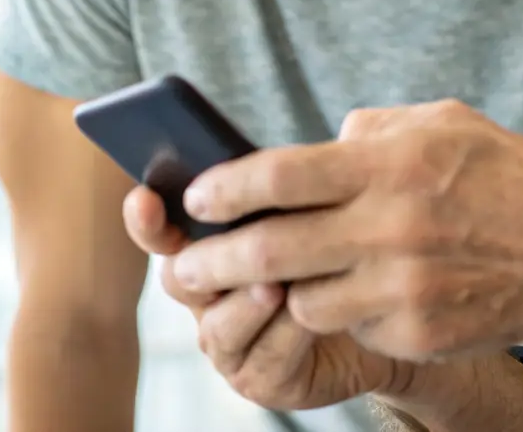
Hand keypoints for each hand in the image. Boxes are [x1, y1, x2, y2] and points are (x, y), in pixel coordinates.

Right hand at [122, 185, 414, 409]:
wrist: (377, 310)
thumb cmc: (335, 248)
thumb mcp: (312, 209)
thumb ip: (286, 186)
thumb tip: (306, 145)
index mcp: (211, 244)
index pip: (165, 229)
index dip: (148, 219)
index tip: (144, 199)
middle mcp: (210, 295)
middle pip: (183, 280)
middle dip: (203, 264)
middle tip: (228, 244)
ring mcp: (231, 340)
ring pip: (219, 326)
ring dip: (248, 302)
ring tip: (274, 284)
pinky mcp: (261, 377)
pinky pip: (264, 359)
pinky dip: (285, 334)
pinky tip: (310, 313)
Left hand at [168, 100, 522, 361]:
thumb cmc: (509, 173)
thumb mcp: (445, 121)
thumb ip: (375, 131)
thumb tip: (320, 147)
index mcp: (393, 164)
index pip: (280, 174)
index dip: (225, 186)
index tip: (195, 196)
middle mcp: (391, 227)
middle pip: (270, 250)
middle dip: (213, 260)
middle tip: (185, 265)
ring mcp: (404, 289)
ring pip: (303, 298)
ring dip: (283, 289)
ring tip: (272, 277)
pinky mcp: (418, 333)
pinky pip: (351, 326)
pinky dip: (342, 309)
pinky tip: (355, 291)